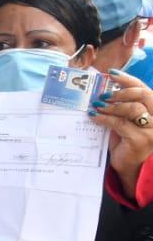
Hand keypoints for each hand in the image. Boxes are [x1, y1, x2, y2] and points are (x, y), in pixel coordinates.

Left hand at [91, 70, 152, 199]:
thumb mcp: (126, 121)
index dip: (128, 80)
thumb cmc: (128, 142)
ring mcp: (151, 129)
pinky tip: (94, 117)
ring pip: (131, 109)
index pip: (144, 89)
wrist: (132, 167)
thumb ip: (122, 107)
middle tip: (102, 94)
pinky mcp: (140, 139)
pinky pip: (120, 124)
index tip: (111, 74)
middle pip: (143, 95)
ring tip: (96, 106)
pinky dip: (105, 118)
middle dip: (120, 91)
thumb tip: (102, 91)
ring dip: (110, 106)